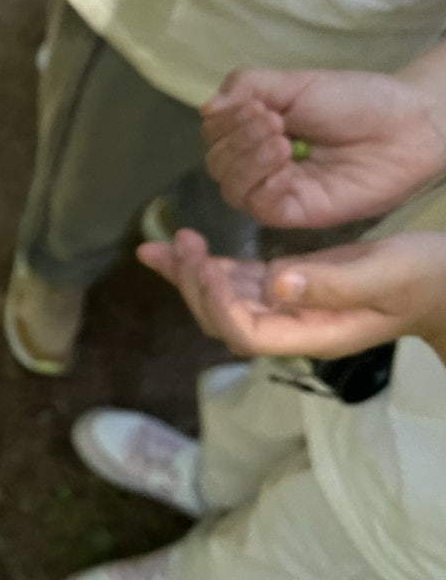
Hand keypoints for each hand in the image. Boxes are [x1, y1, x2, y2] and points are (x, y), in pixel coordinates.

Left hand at [138, 228, 445, 360]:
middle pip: (224, 320)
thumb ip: (332, 284)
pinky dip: (208, 265)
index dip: (219, 305)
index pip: (247, 334)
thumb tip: (273, 284)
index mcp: (314, 334)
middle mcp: (292, 327)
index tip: (207, 265)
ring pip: (223, 300)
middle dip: (194, 287)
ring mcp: (287, 309)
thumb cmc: (428, 279)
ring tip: (160, 246)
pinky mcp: (288, 285)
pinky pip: (237, 281)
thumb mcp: (388, 275)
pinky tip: (185, 246)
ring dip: (189, 275)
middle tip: (180, 245)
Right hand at [201, 65, 445, 227]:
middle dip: (238, 140)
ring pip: (233, 188)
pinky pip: (260, 209)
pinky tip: (286, 170)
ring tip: (283, 141)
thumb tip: (205, 107)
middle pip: (217, 163)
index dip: (225, 122)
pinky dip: (265, 188)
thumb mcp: (295, 82)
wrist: (406, 124)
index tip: (257, 106)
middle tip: (274, 122)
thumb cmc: (355, 101)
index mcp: (255, 134)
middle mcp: (260, 166)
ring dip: (249, 162)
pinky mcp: (297, 213)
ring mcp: (277, 191)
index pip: (214, 135)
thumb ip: (248, 85)